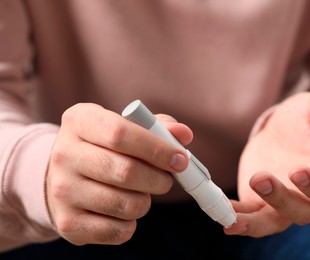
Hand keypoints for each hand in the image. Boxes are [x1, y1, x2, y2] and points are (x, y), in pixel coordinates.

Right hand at [46, 103, 191, 244]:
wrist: (64, 176)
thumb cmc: (105, 147)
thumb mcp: (125, 126)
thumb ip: (157, 127)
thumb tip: (183, 134)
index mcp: (80, 121)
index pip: (120, 133)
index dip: (156, 148)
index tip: (179, 159)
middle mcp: (64, 154)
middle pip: (125, 171)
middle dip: (159, 178)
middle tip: (167, 179)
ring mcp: (62, 190)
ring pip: (126, 204)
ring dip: (145, 201)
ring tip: (141, 192)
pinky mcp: (67, 223)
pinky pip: (117, 231)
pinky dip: (131, 223)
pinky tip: (124, 209)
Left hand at [225, 92, 309, 236]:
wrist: (284, 130)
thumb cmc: (306, 120)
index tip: (297, 171)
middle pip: (302, 213)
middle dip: (280, 199)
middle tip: (259, 179)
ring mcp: (283, 204)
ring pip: (272, 223)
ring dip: (253, 223)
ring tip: (231, 218)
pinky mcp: (259, 202)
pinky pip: (248, 215)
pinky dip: (234, 215)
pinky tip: (219, 207)